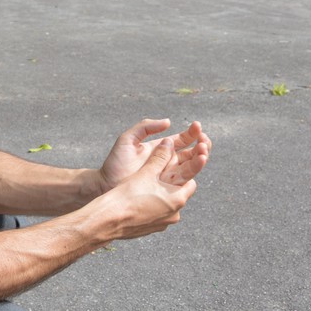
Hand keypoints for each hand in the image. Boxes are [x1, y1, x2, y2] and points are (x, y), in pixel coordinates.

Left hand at [96, 119, 210, 193]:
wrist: (106, 184)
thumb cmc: (115, 162)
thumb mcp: (128, 138)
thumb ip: (145, 126)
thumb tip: (168, 122)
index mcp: (160, 148)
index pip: (182, 139)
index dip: (192, 133)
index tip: (197, 126)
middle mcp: (168, 162)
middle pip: (192, 153)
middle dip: (201, 145)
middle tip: (204, 141)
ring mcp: (168, 175)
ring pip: (191, 166)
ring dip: (201, 157)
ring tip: (203, 151)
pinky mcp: (167, 189)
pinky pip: (185, 181)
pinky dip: (194, 172)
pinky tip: (199, 163)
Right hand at [100, 136, 208, 239]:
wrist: (109, 220)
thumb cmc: (128, 195)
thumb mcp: (146, 172)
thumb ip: (160, 157)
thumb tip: (168, 142)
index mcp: (177, 200)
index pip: (190, 183)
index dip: (181, 172)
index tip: (171, 167)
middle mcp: (174, 215)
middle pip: (178, 195)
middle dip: (170, 184)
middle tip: (156, 175)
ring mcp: (163, 224)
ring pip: (167, 205)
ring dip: (160, 196)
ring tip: (145, 187)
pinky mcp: (151, 229)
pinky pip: (156, 215)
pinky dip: (151, 206)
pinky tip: (137, 200)